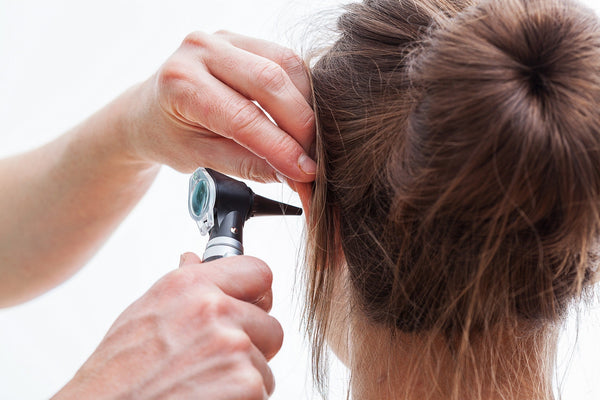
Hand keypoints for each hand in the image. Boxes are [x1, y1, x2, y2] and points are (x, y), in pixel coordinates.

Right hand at [53, 253, 282, 399]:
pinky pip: (262, 390)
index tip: (252, 307)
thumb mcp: (142, 315)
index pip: (257, 271)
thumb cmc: (115, 374)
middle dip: (252, 344)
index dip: (257, 294)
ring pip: (264, 362)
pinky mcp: (246, 384)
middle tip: (217, 362)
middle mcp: (214, 309)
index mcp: (189, 286)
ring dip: (244, 376)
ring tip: (202, 385)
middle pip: (269, 323)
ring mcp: (233, 346)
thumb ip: (180, 286)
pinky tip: (207, 399)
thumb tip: (194, 260)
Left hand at [126, 31, 315, 182]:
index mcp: (181, 82)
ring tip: (311, 141)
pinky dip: (300, 90)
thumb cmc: (170, 137)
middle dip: (302, 125)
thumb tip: (294, 175)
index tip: (306, 173)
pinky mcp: (243, 39)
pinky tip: (302, 116)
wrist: (149, 112)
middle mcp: (201, 50)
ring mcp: (224, 38)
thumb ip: (248, 165)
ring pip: (285, 65)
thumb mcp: (201, 159)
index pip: (244, 117)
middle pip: (270, 82)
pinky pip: (285, 60)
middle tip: (316, 159)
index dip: (281, 147)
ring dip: (306, 105)